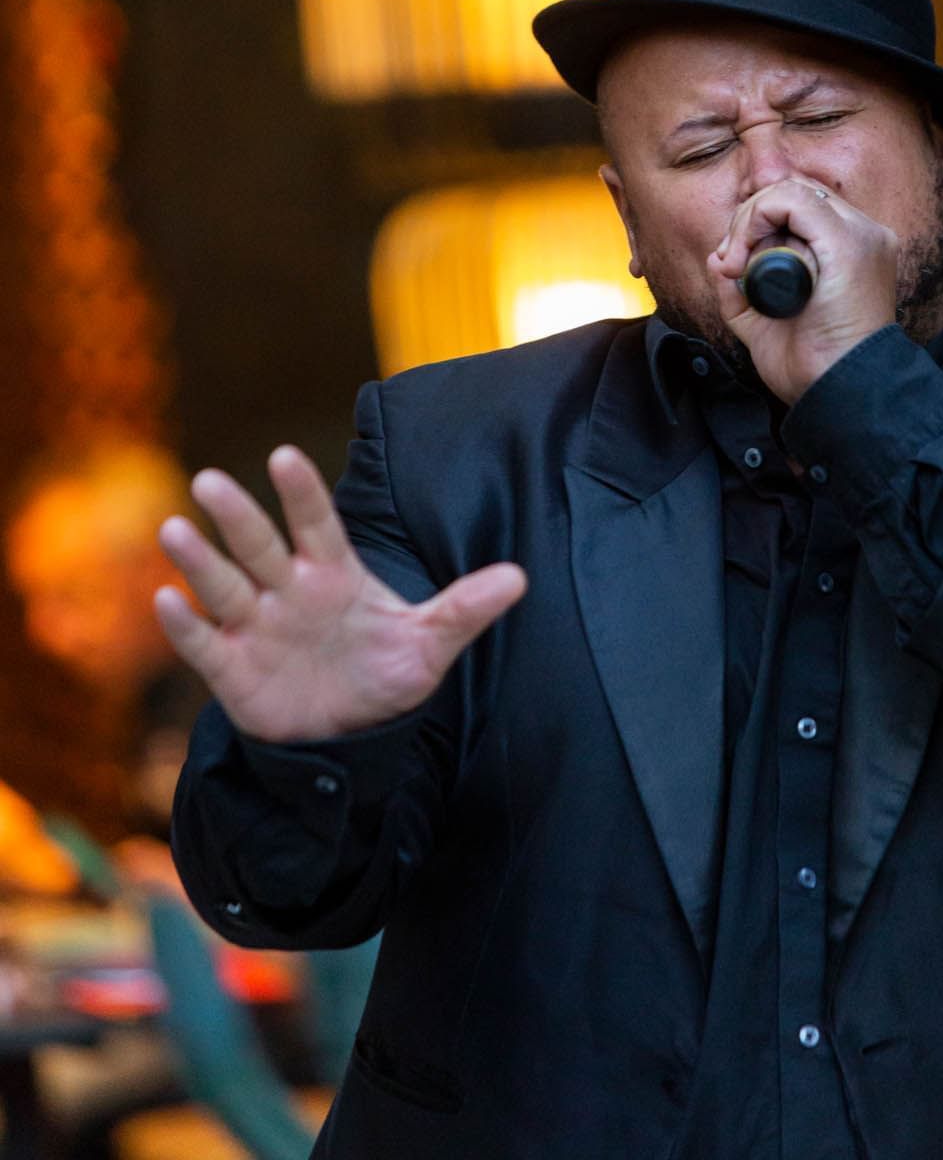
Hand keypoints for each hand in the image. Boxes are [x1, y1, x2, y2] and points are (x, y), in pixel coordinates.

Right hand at [154, 447, 526, 743]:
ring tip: (175, 528)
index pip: (316, 525)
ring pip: (224, 586)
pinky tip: (167, 599)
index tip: (283, 457)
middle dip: (237, 515)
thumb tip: (519, 578)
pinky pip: (205, 644)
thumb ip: (465, 609)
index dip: (301, 493)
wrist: (350, 740)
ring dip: (199, 560)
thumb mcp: (429, 646)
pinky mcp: (233, 672)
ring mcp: (256, 628)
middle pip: (260, 546)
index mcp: (334, 574)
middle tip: (209, 480)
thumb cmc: (384, 675)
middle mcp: (288, 591)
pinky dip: (185, 625)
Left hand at [706, 176, 897, 403]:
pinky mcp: (847, 242)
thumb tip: (717, 259)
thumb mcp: (765, 323)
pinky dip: (756, 219)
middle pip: (793, 193)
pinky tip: (742, 257)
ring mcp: (859, 235)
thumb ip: (742, 291)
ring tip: (736, 263)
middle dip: (749, 220)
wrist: (838, 393)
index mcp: (851, 249)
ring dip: (749, 220)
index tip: (734, 264)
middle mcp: (862, 235)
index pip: (800, 207)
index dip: (758, 223)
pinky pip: (792, 200)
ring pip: (789, 191)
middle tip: (731, 263)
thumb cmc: (811, 365)